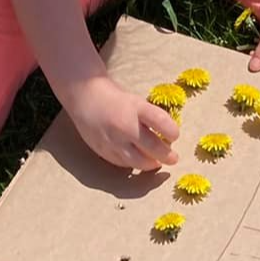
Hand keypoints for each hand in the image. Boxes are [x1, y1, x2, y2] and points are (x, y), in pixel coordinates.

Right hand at [65, 75, 179, 171]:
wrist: (84, 96)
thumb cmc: (114, 98)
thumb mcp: (135, 101)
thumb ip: (149, 118)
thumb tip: (167, 138)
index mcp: (135, 107)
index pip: (160, 121)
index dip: (172, 131)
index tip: (175, 136)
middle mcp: (125, 125)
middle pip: (152, 147)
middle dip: (167, 155)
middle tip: (173, 158)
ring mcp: (113, 140)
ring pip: (139, 161)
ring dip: (152, 164)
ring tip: (157, 163)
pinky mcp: (104, 150)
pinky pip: (123, 163)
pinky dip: (134, 164)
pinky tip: (139, 161)